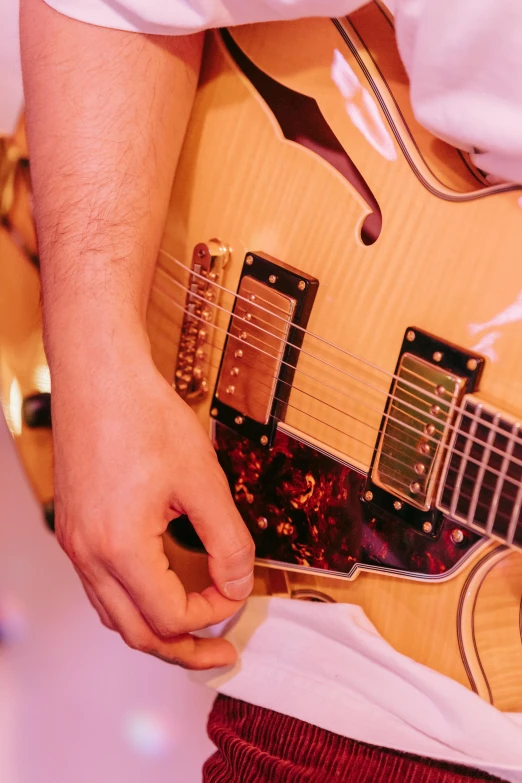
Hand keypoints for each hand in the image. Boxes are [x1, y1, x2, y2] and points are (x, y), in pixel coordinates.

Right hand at [50, 333, 254, 668]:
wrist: (99, 376)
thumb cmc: (143, 416)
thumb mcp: (203, 481)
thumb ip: (228, 541)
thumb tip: (238, 583)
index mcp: (119, 549)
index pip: (171, 615)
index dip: (214, 612)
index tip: (239, 591)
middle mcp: (88, 555)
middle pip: (136, 632)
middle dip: (184, 650)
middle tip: (220, 656)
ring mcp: (75, 543)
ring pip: (114, 615)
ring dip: (156, 629)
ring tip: (194, 630)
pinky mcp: (75, 527)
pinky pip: (102, 586)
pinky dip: (135, 601)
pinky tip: (162, 587)